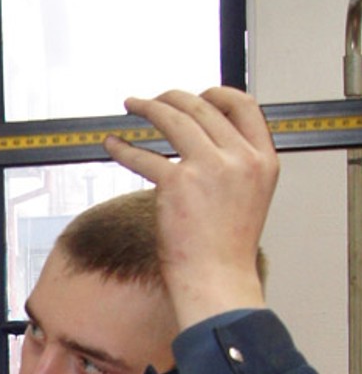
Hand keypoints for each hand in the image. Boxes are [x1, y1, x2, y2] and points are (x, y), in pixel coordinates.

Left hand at [104, 86, 277, 330]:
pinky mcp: (176, 184)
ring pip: (175, 119)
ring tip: (132, 106)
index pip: (245, 107)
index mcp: (263, 159)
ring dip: (149, 107)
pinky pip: (144, 156)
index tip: (199, 94)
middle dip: (174, 97)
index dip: (219, 94)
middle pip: (204, 108)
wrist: (216, 279)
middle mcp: (240, 157)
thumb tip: (207, 148)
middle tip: (154, 99)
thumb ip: (235, 167)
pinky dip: (123, 148)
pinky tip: (111, 144)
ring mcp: (209, 167)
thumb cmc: (225, 250)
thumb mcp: (248, 198)